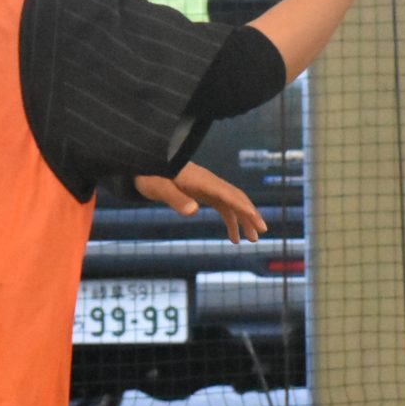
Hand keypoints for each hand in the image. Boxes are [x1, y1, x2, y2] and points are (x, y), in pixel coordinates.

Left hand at [134, 163, 265, 243]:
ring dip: (243, 220)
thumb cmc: (149, 175)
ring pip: (232, 204)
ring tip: (251, 240)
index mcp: (201, 181)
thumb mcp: (158, 187)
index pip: (227, 194)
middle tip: (261, 232)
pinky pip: (223, 207)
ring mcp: (207, 188)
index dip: (243, 207)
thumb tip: (193, 211)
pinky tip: (233, 237)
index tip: (256, 220)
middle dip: (250, 214)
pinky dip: (231, 221)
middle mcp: (209, 183)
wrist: (143, 165)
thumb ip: (175, 198)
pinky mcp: (203, 192)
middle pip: (236, 197)